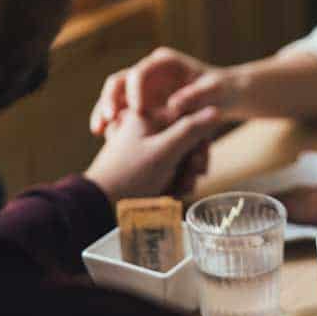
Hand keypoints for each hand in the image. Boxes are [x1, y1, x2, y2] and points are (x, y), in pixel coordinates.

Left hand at [84, 107, 219, 203]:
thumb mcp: (164, 152)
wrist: (100, 205)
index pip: (190, 119)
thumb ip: (191, 130)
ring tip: (179, 190)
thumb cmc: (130, 176)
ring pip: (181, 155)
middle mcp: (148, 127)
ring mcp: (146, 146)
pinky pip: (171, 167)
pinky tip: (173, 193)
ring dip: (186, 174)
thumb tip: (216, 110)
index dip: (200, 142)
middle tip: (190, 180)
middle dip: (192, 162)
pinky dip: (176, 180)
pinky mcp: (146, 164)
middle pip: (187, 138)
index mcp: (148, 115)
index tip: (197, 163)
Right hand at [89, 47, 236, 136]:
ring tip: (99, 131)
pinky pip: (121, 112)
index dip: (135, 90)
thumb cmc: (222, 90)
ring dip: (105, 113)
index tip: (137, 110)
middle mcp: (150, 72)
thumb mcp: (214, 91)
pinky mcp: (142, 104)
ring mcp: (144, 88)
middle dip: (110, 100)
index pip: (141, 72)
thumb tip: (175, 105)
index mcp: (165, 62)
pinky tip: (106, 138)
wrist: (225, 96)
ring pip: (116, 98)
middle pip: (120, 82)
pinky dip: (113, 123)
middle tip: (107, 120)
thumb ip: (196, 96)